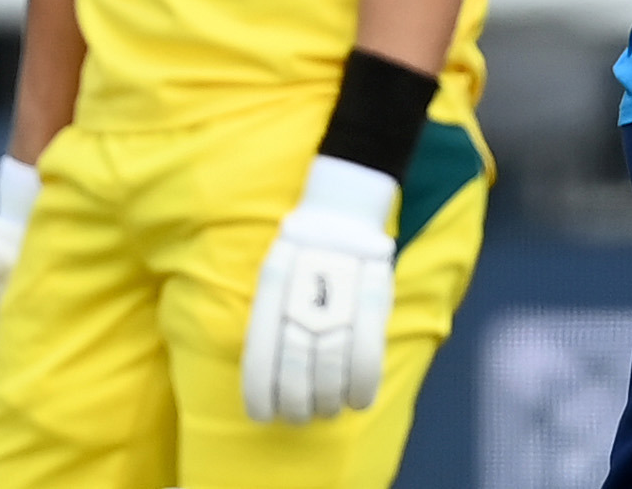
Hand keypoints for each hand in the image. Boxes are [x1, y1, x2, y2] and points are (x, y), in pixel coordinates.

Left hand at [242, 156, 398, 424]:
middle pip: (296, 377)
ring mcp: (338, 307)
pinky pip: (367, 359)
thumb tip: (269, 377)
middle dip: (298, 407)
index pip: (260, 365)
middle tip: (302, 415)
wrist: (340, 215)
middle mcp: (301, 308)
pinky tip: (359, 400)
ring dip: (328, 403)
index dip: (262, 399)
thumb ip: (270, 325)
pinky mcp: (370, 306)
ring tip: (328, 408)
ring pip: (330, 375)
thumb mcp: (270, 283)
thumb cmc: (300, 255)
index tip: (265, 416)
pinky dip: (363, 388)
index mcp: (270, 302)